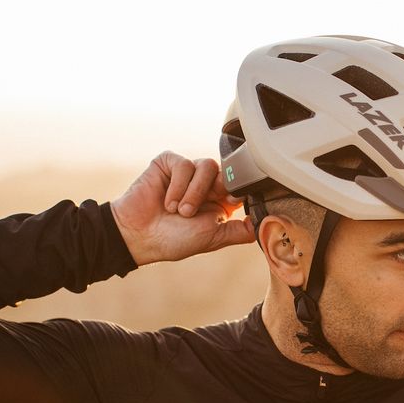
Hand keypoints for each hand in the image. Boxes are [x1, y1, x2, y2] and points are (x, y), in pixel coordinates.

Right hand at [110, 152, 254, 265]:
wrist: (140, 236)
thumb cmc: (173, 240)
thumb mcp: (214, 237)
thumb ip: (240, 231)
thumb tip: (263, 224)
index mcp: (219, 200)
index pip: (238, 184)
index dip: (237, 190)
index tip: (230, 201)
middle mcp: (205, 184)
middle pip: (224, 172)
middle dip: (213, 191)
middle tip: (198, 209)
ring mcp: (186, 172)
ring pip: (206, 166)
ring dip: (193, 193)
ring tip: (179, 211)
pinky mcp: (168, 163)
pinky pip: (183, 164)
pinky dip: (177, 186)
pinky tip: (166, 202)